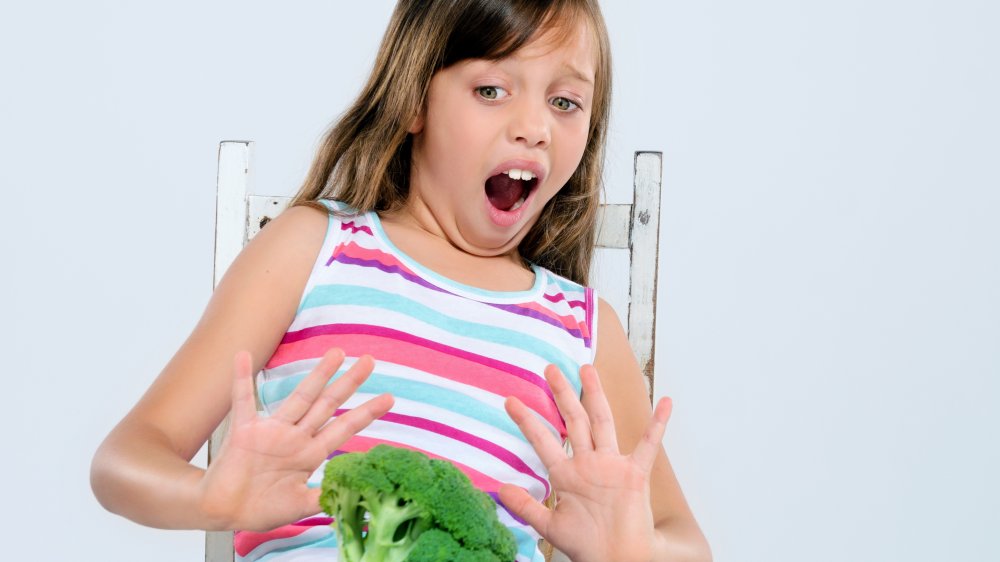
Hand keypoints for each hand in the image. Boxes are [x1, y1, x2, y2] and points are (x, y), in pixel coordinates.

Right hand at [197, 348, 392, 531]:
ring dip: (317, 375)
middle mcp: (295, 437)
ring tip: (336, 352)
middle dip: (349, 383)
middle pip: (328, 404)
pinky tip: (243, 356)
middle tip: (370, 360)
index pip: (344, 428)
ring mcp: (270, 432)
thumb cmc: (260, 508)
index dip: (366, 413)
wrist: (223, 512)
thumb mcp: (299, 506)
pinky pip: (242, 401)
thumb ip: (324, 499)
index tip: (390, 398)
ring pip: (299, 397)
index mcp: (309, 454)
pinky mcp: (244, 432)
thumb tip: (353, 497)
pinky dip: (241, 378)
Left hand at [499, 364, 670, 561]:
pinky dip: (658, 424)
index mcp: (567, 474)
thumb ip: (526, 506)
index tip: (509, 401)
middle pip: (574, 420)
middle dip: (562, 394)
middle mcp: (589, 463)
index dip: (527, 421)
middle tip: (550, 368)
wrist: (616, 560)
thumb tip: (500, 489)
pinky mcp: (635, 474)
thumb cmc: (586, 545)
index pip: (543, 440)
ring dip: (596, 395)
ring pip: (602, 422)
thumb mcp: (549, 525)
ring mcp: (612, 466)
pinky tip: (665, 403)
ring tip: (588, 369)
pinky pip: (648, 445)